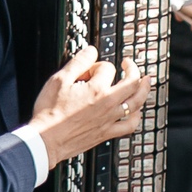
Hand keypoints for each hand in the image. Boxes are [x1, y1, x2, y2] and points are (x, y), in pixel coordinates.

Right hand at [26, 45, 150, 166]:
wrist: (45, 140)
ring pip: (136, 102)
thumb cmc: (49, 112)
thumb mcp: (58, 81)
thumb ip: (77, 63)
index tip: (88, 70)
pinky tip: (136, 111)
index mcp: (96, 89)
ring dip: (144, 89)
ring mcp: (109, 119)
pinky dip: (137, 116)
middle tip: (129, 64)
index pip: (107, 69)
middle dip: (133, 70)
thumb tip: (91, 51)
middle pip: (132, 82)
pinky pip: (130, 125)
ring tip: (146, 81)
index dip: (97, 65)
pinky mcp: (107, 132)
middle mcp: (107, 103)